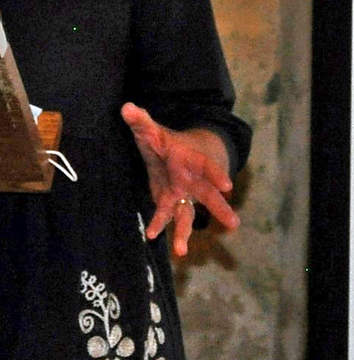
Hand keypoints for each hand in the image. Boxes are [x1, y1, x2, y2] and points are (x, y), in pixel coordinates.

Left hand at [121, 102, 239, 256]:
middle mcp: (192, 179)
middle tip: (233, 224)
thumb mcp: (155, 129)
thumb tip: (126, 108)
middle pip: (207, 194)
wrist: (181, 151)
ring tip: (181, 251)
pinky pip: (168, 215)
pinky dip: (160, 224)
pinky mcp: (172, 201)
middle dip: (219, 208)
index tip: (226, 186)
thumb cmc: (169, 141)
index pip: (207, 166)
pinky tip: (152, 236)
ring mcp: (184, 192)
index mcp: (192, 159)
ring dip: (184, 231)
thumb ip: (141, 120)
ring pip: (188, 212)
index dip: (216, 174)